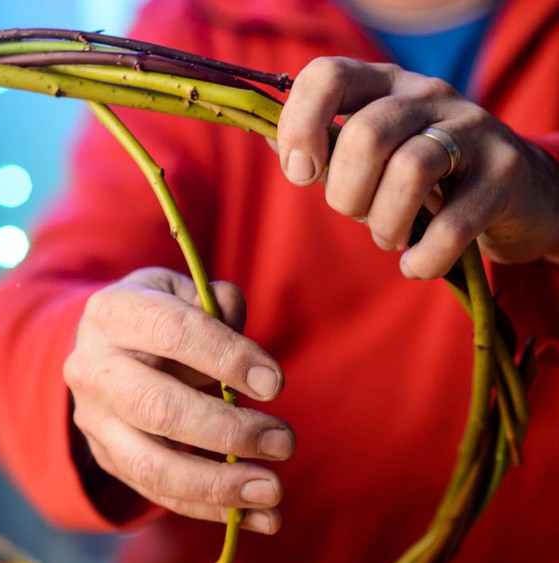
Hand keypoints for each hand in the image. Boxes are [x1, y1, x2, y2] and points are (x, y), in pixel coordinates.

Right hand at [63, 267, 294, 532]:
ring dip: (217, 485)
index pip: (171, 332)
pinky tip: (260, 516)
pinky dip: (211, 509)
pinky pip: (158, 493)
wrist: (106, 348)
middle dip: (228, 431)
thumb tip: (254, 365)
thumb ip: (220, 310)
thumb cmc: (160, 318)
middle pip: (159, 408)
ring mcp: (93, 420)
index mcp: (113, 312)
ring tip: (273, 492)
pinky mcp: (107, 458)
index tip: (275, 385)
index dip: (226, 358)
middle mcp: (91, 368)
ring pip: (150, 465)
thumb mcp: (186, 294)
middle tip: (284, 442)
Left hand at [274, 57, 558, 277]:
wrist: (513, 194)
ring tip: (390, 237)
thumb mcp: (372, 152)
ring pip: (410, 171)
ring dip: (385, 225)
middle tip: (358, 215)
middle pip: (366, 136)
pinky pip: (453, 223)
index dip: (300, 127)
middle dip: (347, 196)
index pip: (326, 76)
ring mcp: (471, 129)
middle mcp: (426, 95)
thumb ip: (325, 146)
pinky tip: (416, 265)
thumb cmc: (423, 178)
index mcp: (382, 85)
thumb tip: (269, 140)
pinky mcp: (505, 173)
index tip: (302, 174)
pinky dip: (424, 258)